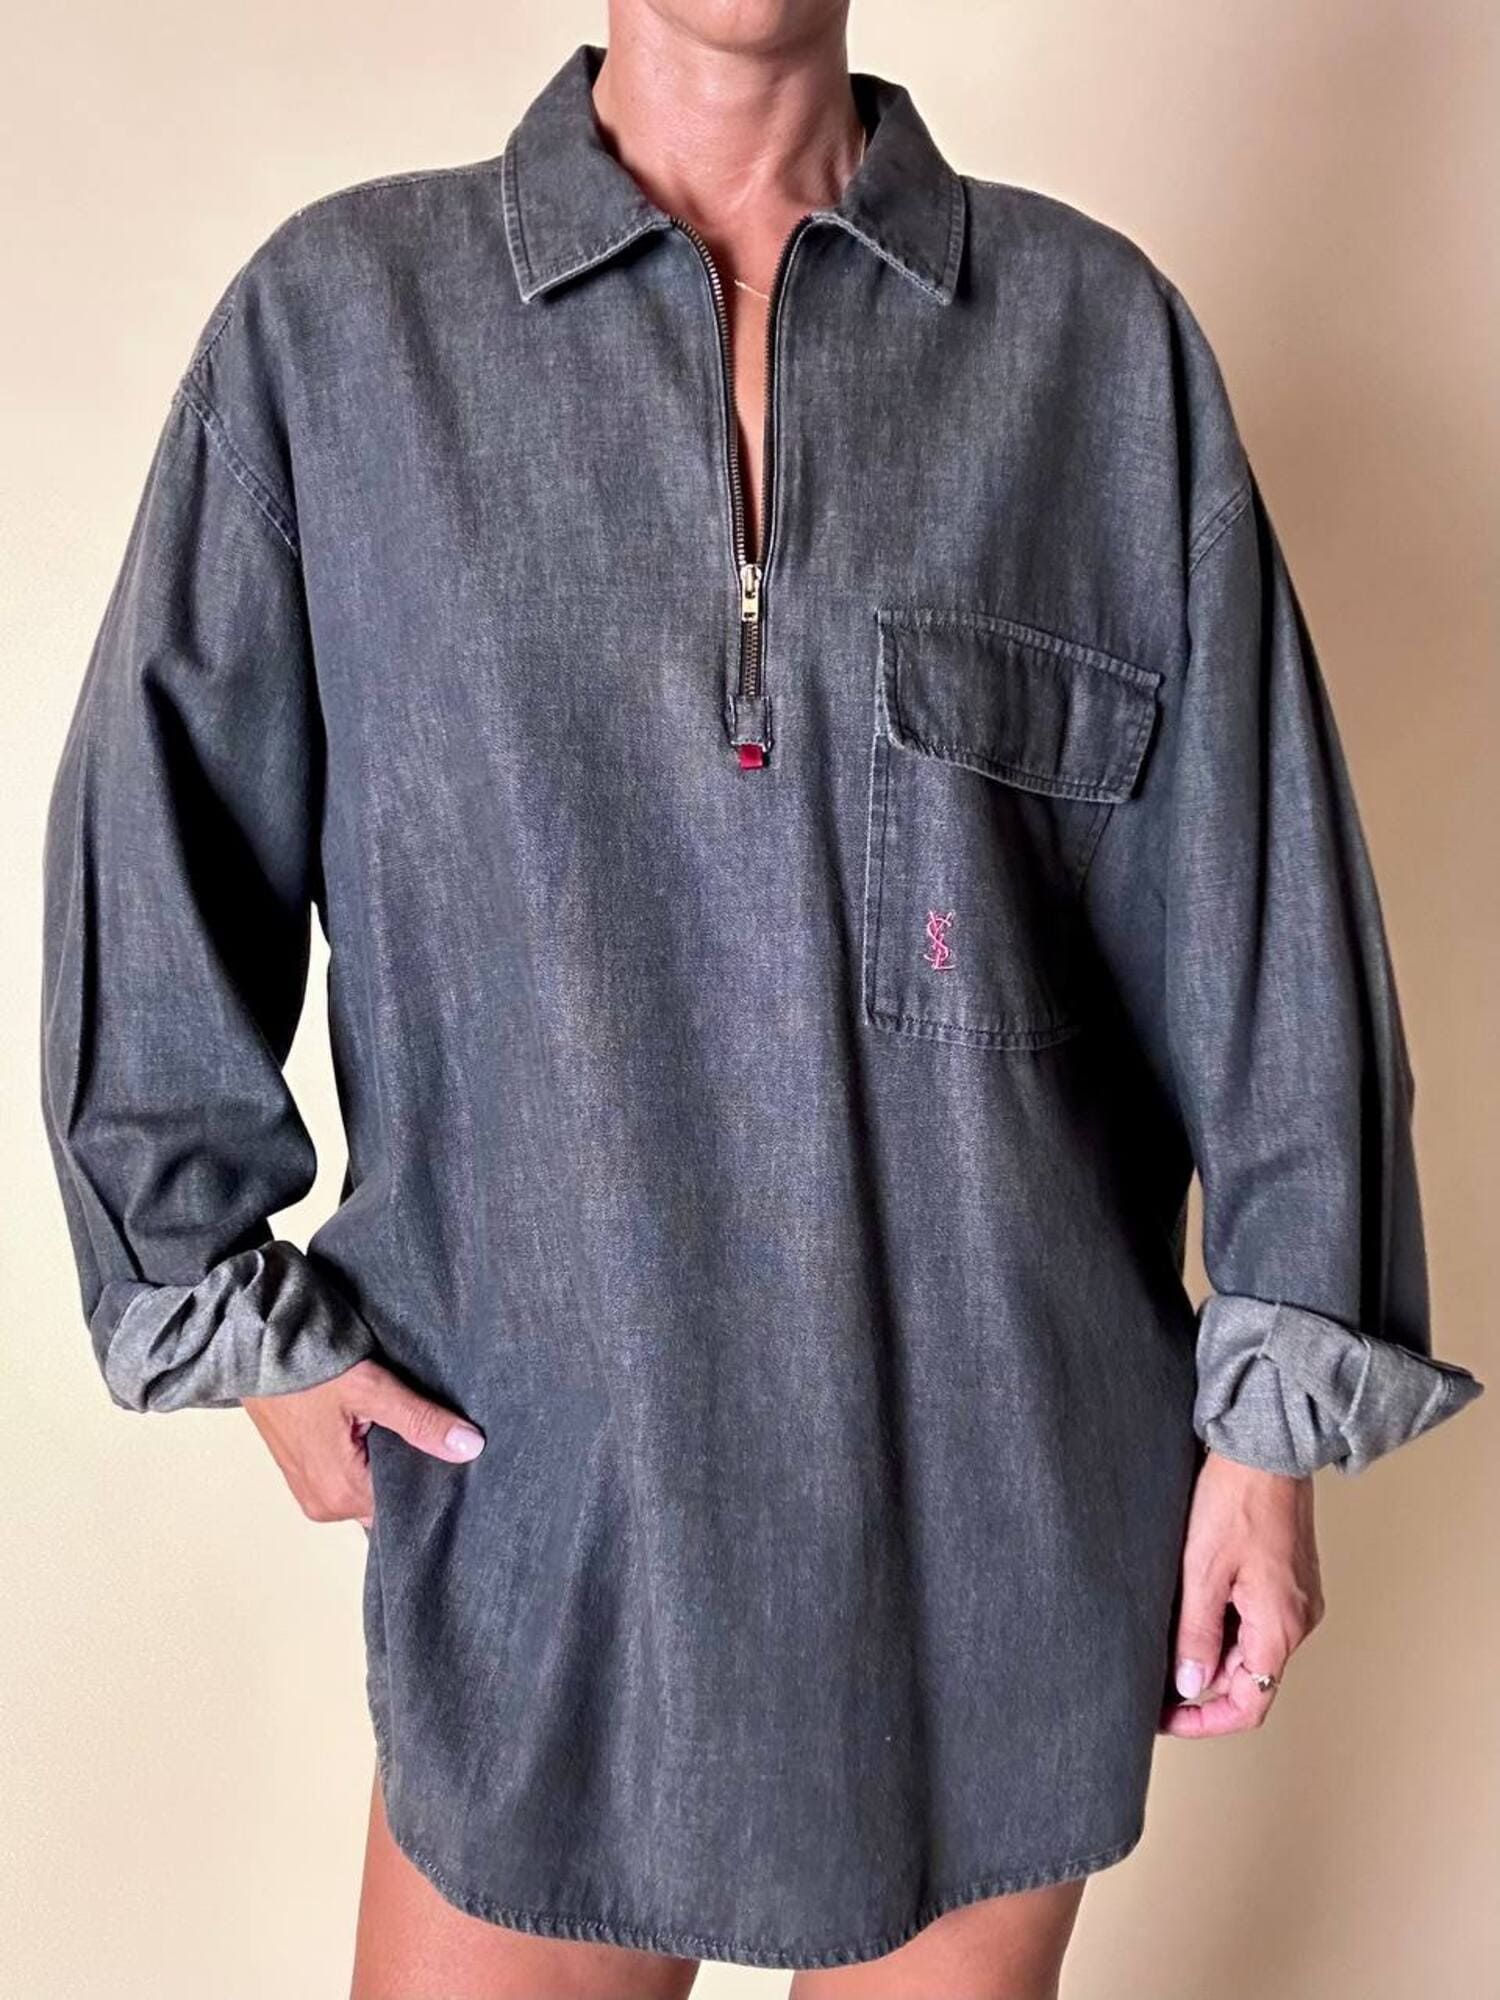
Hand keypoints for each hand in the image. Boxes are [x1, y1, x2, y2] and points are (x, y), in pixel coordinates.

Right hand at [241, 1357, 484, 1529]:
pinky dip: (370, 1458)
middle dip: (414, 1470)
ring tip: (407, 1428)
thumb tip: (468, 1446)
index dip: (435, 1479)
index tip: (458, 1456)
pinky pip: (352, 1479)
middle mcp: (325, 1506)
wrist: (253, 1351)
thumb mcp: (370, 1389)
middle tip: (437, 1434)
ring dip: (390, 1462)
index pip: (408, 1504)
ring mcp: (312, 1493)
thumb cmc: (304, 1369)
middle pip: (390, 1499)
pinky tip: (382, 1430)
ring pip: (371, 1488)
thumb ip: (419, 1421)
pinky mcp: (306, 1476)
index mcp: (342, 1494)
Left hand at [1159, 1448, 1324, 1736]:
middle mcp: (1298, 1622)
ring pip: (1250, 1648)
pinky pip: (1255, 1620)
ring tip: (1170, 1625)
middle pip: (1249, 1678)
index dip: (1205, 1721)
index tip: (1166, 1718)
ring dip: (1210, 1648)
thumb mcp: (1202, 1573)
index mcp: (1281, 1628)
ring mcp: (1296, 1601)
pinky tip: (1194, 1600)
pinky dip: (1223, 1622)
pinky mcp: (1288, 1581)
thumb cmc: (1236, 1500)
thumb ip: (1196, 1635)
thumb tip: (1188, 1685)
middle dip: (1200, 1680)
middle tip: (1155, 1668)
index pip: (1249, 1704)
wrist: (1264, 1450)